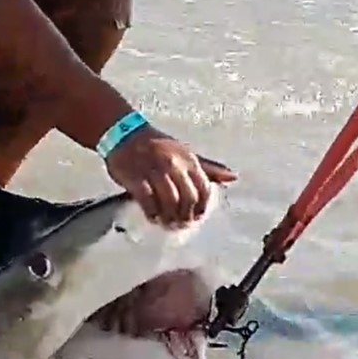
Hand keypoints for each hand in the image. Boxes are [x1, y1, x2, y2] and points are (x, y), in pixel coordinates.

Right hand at [104, 126, 237, 226]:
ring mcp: (154, 170)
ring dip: (169, 218)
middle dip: (185, 216)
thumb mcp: (185, 154)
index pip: (204, 190)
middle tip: (180, 224)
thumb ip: (208, 168)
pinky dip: (152, 213)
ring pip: (169, 202)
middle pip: (188, 199)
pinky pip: (148, 202)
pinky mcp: (136, 178)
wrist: (124, 134)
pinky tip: (153, 217)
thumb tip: (233, 178)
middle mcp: (173, 164)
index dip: (202, 208)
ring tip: (167, 223)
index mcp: (188, 159)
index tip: (196, 217)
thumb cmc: (158, 146)